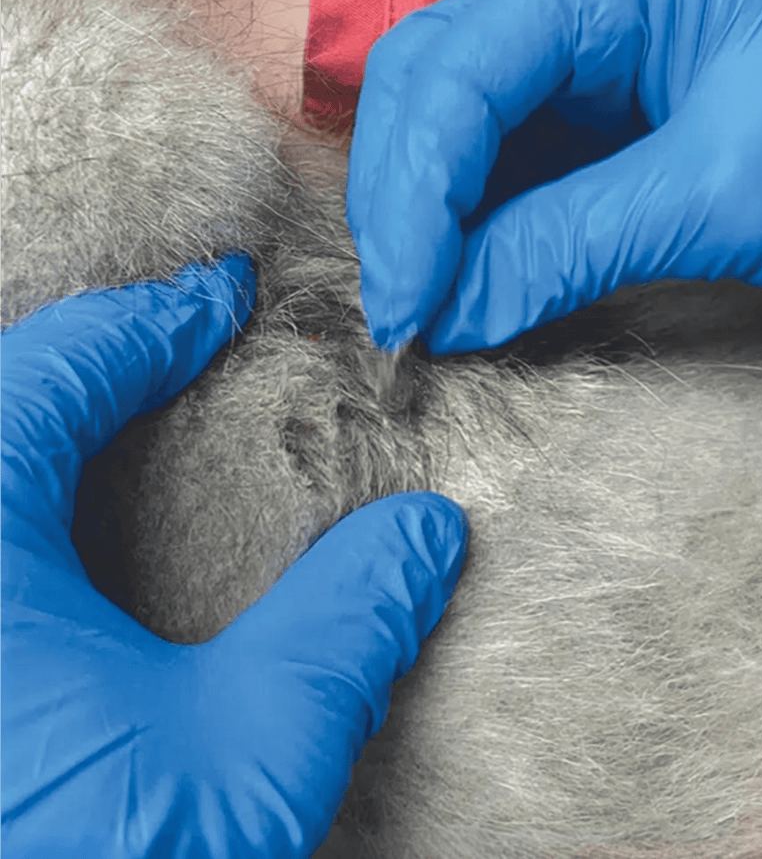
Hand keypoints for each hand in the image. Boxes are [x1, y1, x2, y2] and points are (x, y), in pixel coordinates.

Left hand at [1, 255, 467, 858]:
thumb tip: (427, 536)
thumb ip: (345, 630)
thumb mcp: (246, 759)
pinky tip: (66, 531)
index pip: (56, 371)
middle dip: (85, 350)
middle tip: (175, 337)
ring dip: (37, 416)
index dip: (150, 319)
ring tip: (123, 409)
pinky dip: (17, 491)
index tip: (217, 295)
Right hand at [347, 0, 761, 353]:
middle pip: (426, 82)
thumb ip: (569, 248)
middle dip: (400, 200)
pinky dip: (457, 228)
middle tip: (398, 309)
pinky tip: (453, 281)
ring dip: (417, 219)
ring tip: (419, 306)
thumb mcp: (716, 195)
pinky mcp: (572, 112)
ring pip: (439, 123)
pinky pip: (484, 164)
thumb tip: (449, 316)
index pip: (460, 67)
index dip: (414, 190)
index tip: (403, 299)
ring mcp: (567, 50)